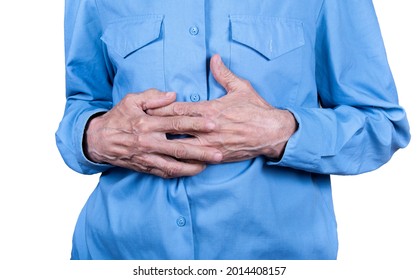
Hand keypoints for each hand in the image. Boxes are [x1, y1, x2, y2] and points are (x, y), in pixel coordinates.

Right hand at [84, 89, 221, 177]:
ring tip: (210, 165)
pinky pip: (165, 173)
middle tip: (219, 153)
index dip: (196, 123)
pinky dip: (180, 173)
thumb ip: (152, 96)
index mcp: (147, 123)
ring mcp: (147, 157)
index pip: (176, 123)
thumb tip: (174, 95)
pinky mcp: (146, 167)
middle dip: (201, 151)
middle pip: (179, 148)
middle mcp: (148, 142)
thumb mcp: (131, 100)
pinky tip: (194, 171)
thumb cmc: (118, 117)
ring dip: (194, 166)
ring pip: (174, 165)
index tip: (213, 123)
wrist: (99, 140)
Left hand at [148, 55, 296, 161]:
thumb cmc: (256, 110)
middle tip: (138, 129)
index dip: (160, 109)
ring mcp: (210, 145)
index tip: (145, 110)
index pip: (178, 109)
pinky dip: (180, 161)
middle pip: (175, 128)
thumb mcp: (241, 88)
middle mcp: (207, 129)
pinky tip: (169, 162)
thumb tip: (214, 58)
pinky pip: (194, 160)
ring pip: (181, 147)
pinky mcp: (216, 157)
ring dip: (164, 146)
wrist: (272, 133)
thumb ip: (224, 74)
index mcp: (210, 110)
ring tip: (148, 147)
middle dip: (157, 128)